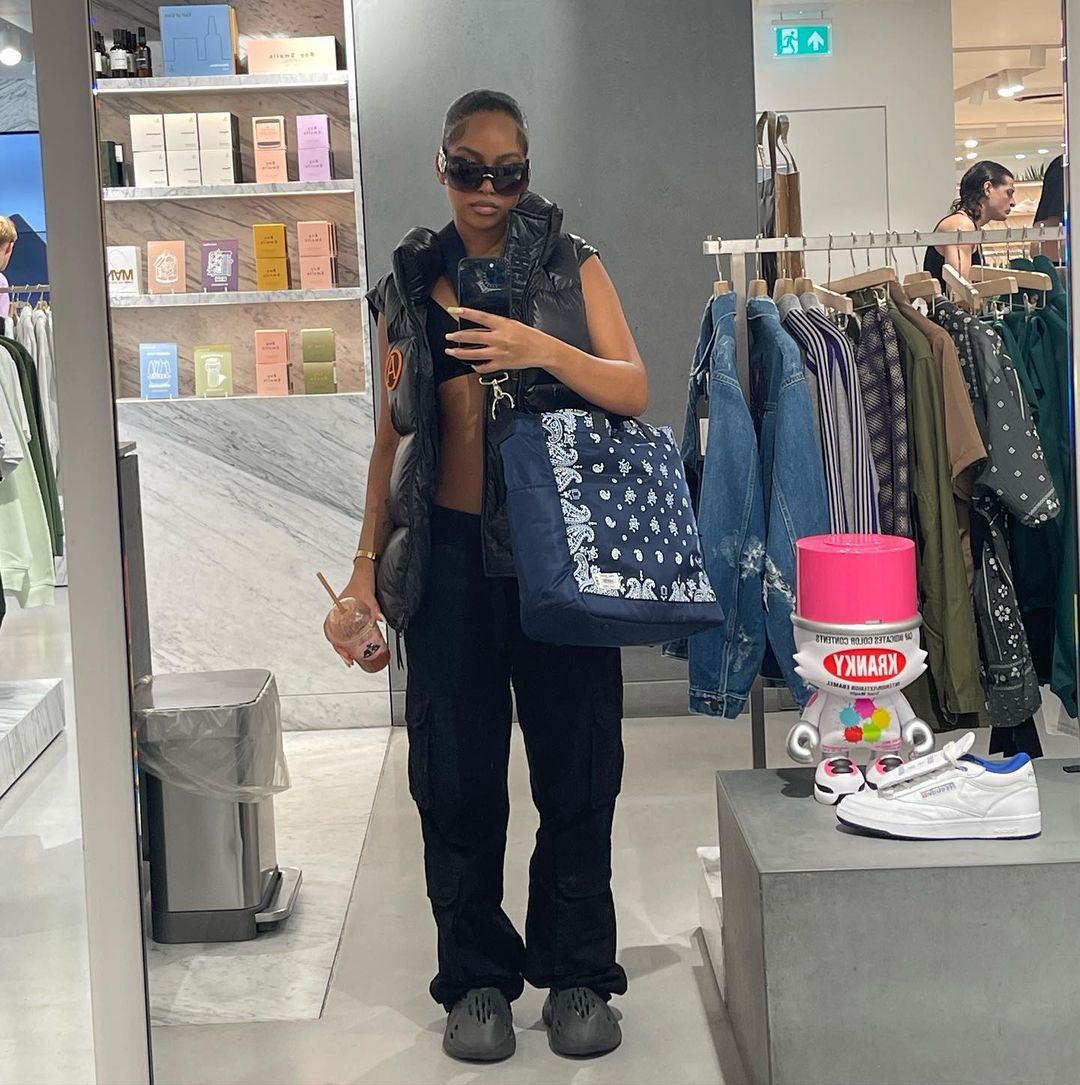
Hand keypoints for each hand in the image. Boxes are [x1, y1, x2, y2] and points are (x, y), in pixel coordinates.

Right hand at [323, 565, 382, 667]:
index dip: (336, 645)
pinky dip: (354, 640)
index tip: (344, 654)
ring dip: (347, 648)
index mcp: (337, 610)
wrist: (366, 570)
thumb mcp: (367, 596)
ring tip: (354, 659)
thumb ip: (373, 607)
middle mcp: (340, 615)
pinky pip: (351, 631)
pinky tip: (360, 647)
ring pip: (343, 635)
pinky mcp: (355, 616)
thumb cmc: (362, 581)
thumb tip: (380, 619)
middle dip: (342, 651)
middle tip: (350, 662)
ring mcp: (347, 616)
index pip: (330, 631)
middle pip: (336, 637)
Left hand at [444, 307, 562, 374]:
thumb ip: (497, 325)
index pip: (480, 316)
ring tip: (451, 351)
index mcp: (503, 324)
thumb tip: (481, 324)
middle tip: (448, 336)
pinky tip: (472, 364)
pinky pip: (484, 367)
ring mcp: (499, 352)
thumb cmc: (530, 336)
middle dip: (457, 336)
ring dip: (459, 353)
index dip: (465, 313)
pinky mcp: (501, 364)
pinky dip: (476, 366)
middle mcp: (499, 338)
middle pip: (472, 336)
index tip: (454, 310)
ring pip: (474, 353)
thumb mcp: (513, 324)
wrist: (542, 350)